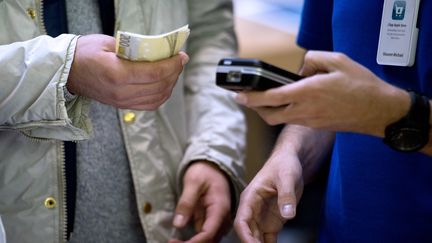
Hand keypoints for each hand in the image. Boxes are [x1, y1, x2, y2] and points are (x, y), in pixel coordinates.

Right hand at [67, 34, 188, 109]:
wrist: (67, 73)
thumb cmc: (85, 53)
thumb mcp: (109, 43)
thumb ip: (135, 49)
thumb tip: (159, 52)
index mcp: (117, 75)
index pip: (155, 73)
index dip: (172, 65)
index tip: (181, 56)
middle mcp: (121, 92)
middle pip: (159, 86)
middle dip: (175, 73)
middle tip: (180, 61)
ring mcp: (122, 102)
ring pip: (157, 98)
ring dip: (170, 85)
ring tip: (174, 71)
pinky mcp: (123, 106)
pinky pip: (149, 104)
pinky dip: (162, 95)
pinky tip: (165, 84)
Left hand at [169, 161, 231, 242]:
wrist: (214, 166)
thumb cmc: (204, 171)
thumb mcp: (193, 182)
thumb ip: (186, 202)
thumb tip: (178, 224)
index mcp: (220, 209)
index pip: (208, 233)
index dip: (193, 242)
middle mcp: (222, 218)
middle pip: (209, 240)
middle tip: (171, 242)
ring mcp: (218, 220)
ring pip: (208, 240)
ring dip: (192, 242)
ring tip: (173, 241)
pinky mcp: (212, 221)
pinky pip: (205, 235)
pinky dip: (194, 239)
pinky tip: (179, 239)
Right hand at [234, 153, 303, 242]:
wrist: (290, 162)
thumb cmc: (284, 165)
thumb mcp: (287, 177)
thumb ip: (287, 195)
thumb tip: (288, 215)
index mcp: (250, 198)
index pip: (241, 220)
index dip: (245, 236)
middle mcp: (252, 210)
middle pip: (247, 233)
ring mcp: (261, 217)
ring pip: (256, 238)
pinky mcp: (272, 222)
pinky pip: (268, 239)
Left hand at [235, 51, 409, 136]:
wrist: (379, 111)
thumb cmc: (361, 85)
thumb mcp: (337, 60)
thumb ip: (313, 60)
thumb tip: (300, 70)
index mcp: (307, 92)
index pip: (271, 98)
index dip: (251, 98)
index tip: (238, 95)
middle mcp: (304, 110)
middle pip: (269, 115)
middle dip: (255, 108)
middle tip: (248, 98)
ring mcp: (310, 120)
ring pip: (280, 119)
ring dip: (269, 110)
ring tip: (267, 98)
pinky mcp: (317, 125)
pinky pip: (294, 119)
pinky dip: (285, 112)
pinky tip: (291, 101)